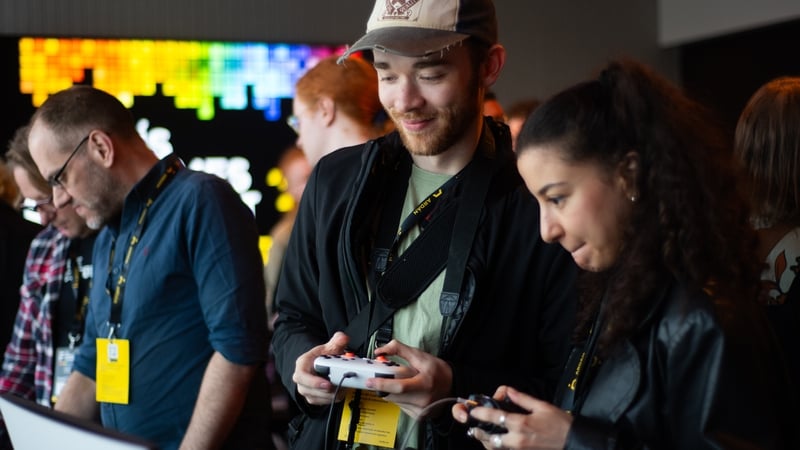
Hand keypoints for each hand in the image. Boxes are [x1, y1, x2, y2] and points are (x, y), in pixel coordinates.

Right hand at [292, 331, 349, 404]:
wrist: (319, 365)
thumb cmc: (321, 357)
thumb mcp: (328, 348)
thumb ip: (337, 342)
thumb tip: (343, 338)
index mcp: (302, 365)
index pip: (303, 376)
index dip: (315, 382)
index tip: (328, 384)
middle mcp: (301, 380)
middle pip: (310, 390)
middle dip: (326, 391)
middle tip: (339, 388)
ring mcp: (307, 390)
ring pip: (318, 398)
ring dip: (331, 394)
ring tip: (343, 387)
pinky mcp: (314, 398)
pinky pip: (323, 402)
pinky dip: (333, 398)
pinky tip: (341, 391)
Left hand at [365, 339, 448, 417]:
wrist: (453, 386)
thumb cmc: (438, 370)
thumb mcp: (421, 356)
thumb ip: (399, 350)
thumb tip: (380, 351)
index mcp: (425, 384)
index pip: (399, 386)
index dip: (382, 383)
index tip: (370, 381)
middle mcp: (423, 400)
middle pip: (393, 394)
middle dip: (385, 385)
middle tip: (384, 376)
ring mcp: (421, 411)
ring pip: (395, 401)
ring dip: (392, 391)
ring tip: (403, 383)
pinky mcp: (418, 416)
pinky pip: (400, 406)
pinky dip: (399, 398)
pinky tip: (408, 392)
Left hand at [454, 386, 571, 449]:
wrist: (573, 441)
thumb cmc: (560, 424)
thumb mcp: (542, 406)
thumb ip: (522, 399)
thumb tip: (509, 392)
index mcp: (521, 424)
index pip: (494, 417)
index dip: (480, 413)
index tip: (473, 411)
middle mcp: (517, 439)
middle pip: (490, 437)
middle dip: (479, 432)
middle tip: (474, 427)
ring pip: (496, 447)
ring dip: (487, 442)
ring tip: (482, 435)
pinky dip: (499, 447)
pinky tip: (498, 442)